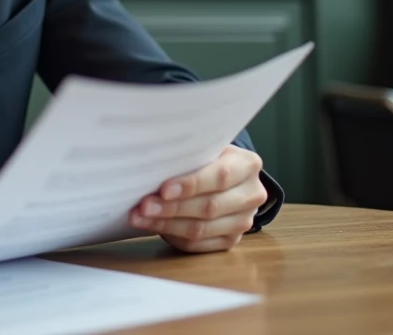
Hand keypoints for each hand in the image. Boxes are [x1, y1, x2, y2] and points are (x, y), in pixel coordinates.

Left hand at [129, 145, 265, 253]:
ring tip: (140, 217)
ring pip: (201, 229)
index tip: (164, 189)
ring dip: (166, 224)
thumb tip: (151, 166)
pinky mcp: (231, 241)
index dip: (191, 185)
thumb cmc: (208, 158)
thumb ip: (188, 155)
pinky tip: (153, 227)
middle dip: (172, 208)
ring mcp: (244, 221)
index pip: (220, 176)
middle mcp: (252, 194)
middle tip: (144, 206)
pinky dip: (172, 236)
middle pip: (209, 206)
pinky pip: (198, 245)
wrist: (226, 178)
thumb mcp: (205, 148)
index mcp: (248, 165)